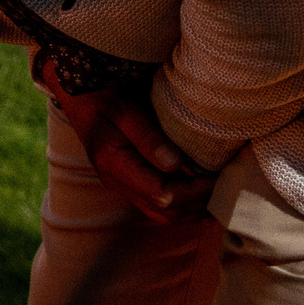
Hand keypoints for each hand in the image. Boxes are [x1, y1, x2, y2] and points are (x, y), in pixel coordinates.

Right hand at [38, 56, 215, 223]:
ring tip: (220, 191)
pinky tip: (202, 191)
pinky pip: (160, 205)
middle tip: (228, 184)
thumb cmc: (99, 92)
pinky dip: (185, 203)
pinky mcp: (130, 179)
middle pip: (167, 212)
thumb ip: (146, 136)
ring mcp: (122, 184)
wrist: (76, 90)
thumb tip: (176, 166)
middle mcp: (117, 181)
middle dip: (200, 203)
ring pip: (164, 215)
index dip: (196, 191)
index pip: (163, 196)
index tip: (219, 173)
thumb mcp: (122, 107)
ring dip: (194, 208)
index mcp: (114, 165)